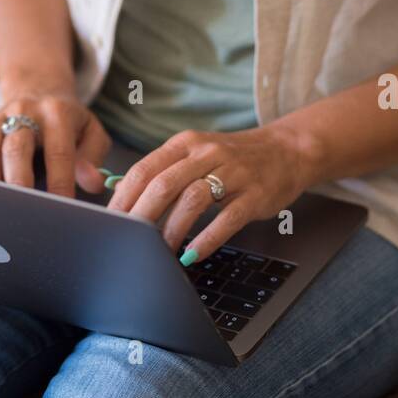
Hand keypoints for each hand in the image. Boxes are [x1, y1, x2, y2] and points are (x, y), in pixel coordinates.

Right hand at [0, 91, 112, 198]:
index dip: (61, 181)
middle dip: (18, 179)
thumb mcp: (90, 130)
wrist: (38, 89)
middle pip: (17, 147)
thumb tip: (92, 182)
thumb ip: (93, 157)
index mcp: (58, 114)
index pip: (59, 152)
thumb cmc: (67, 121)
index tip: (61, 206)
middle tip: (22, 206)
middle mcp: (25, 113)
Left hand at [106, 125, 312, 262]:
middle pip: (164, 184)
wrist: (287, 150)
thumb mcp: (195, 154)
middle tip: (127, 241)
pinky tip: (193, 254)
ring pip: (193, 199)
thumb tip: (120, 194)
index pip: (145, 168)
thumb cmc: (233, 159)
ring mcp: (233, 172)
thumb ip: (162, 171)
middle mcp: (207, 153)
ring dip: (173, 229)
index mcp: (186, 143)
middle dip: (141, 216)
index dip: (124, 197)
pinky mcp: (255, 194)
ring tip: (160, 252)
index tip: (110, 223)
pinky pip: (227, 218)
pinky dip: (207, 238)